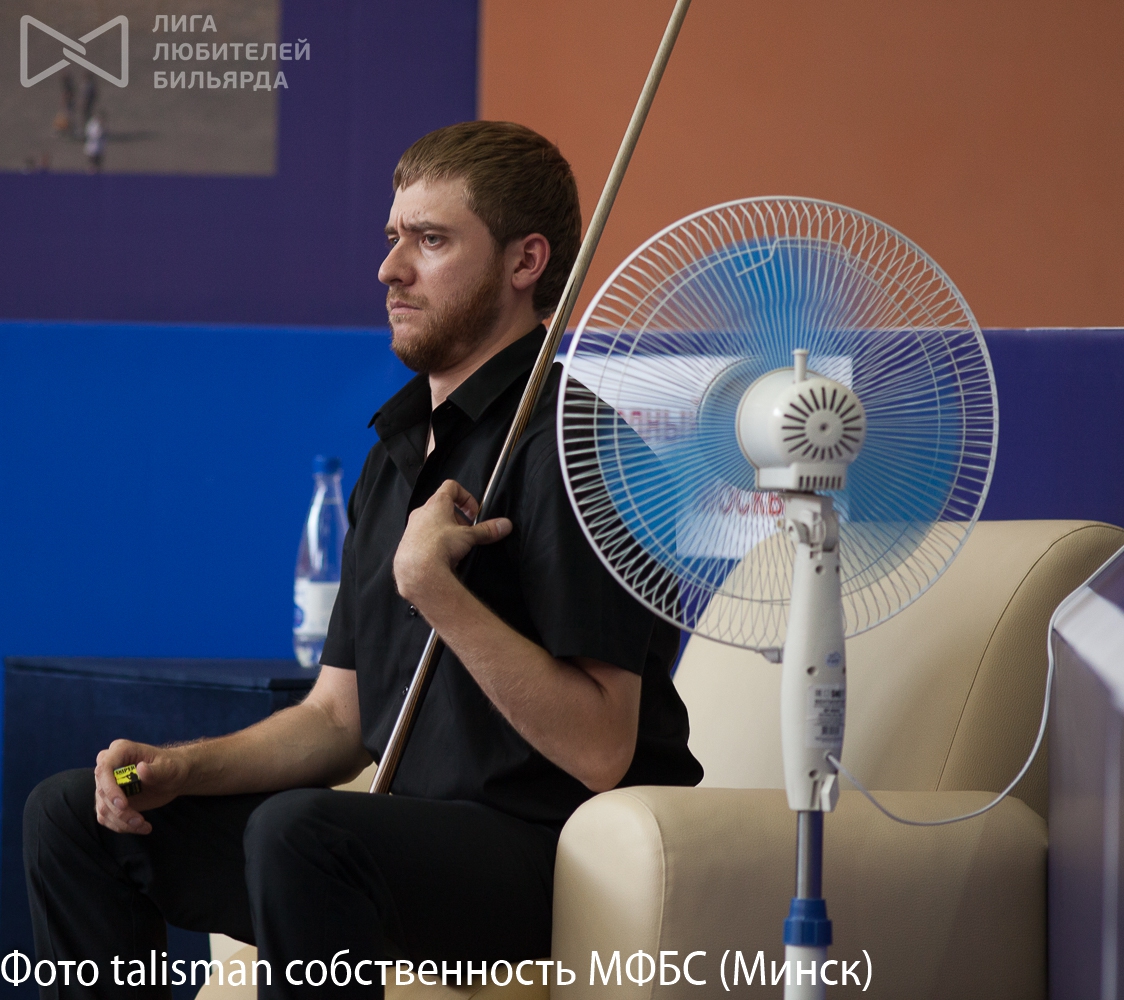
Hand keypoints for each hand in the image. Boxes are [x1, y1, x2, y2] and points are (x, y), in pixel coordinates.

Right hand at [94, 739, 187, 834]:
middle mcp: (109, 766)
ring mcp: (107, 784)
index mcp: (121, 750)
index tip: (123, 805)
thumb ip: (156, 770)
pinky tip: (141, 827)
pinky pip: (107, 817)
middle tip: (139, 820)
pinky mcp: (109, 800)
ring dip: (121, 821)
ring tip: (143, 825)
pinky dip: (122, 826)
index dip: (110, 788)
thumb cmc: (172, 767)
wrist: (173, 778)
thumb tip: (141, 769)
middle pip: (102, 792)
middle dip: (119, 811)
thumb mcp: (169, 768)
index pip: (104, 768)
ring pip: (103, 808)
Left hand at [393, 479, 511, 606]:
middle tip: (468, 532)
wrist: (417, 570)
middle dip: (459, 519)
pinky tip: (443, 556)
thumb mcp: (469, 536)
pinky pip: (424, 538)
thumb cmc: (439, 545)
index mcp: (436, 503)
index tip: (474, 512)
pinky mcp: (408, 543)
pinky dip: (436, 543)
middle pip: (443, 507)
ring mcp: (412, 527)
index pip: (451, 486)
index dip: (466, 496)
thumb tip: (504, 525)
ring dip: (447, 531)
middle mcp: (422, 512)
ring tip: (456, 546)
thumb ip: (487, 530)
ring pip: (433, 523)